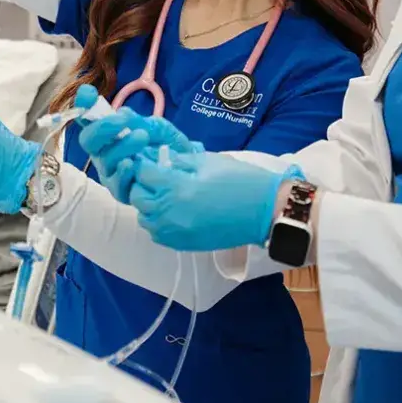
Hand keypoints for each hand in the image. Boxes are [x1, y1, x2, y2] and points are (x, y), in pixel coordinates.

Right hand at [73, 85, 201, 202]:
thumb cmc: (164, 144)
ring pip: (104, 161)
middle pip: (88, 140)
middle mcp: (103, 153)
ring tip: (142, 136)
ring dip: (122, 146)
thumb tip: (120, 113)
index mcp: (106, 134)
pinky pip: (117, 184)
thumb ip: (137, 121)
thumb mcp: (154, 126)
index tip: (88, 93)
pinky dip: (123, 173)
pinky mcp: (122, 193)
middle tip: (124, 120)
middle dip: (103, 128)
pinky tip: (132, 163)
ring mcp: (111, 173)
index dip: (83, 105)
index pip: (87, 118)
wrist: (186, 167)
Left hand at [130, 152, 293, 251]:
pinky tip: (170, 211)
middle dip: (141, 184)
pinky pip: (157, 234)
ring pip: (145, 218)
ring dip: (147, 204)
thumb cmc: (240, 180)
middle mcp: (170, 213)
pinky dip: (157, 222)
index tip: (147, 158)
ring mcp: (175, 232)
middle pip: (138, 197)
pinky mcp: (183, 244)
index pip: (143, 173)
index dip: (143, 163)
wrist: (264, 211)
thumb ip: (179, 160)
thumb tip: (159, 158)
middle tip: (153, 175)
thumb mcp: (208, 160)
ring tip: (162, 194)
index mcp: (176, 187)